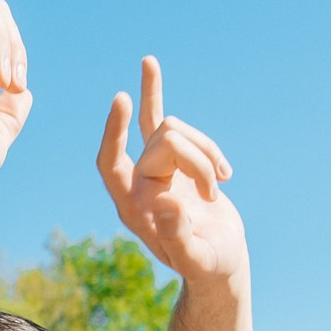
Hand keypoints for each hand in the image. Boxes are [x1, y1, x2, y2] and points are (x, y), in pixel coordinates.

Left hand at [97, 57, 247, 286]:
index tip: (122, 100)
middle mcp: (138, 182)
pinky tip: (147, 64)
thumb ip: (180, 237)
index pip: (110, 162)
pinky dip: (153, 91)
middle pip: (163, 140)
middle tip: (214, 194)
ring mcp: (155, 166)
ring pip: (176, 130)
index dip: (114, 134)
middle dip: (198, 160)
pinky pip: (157, 116)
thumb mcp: (197, 258)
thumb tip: (167, 203)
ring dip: (207, 153)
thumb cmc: (208, 266)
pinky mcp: (173, 157)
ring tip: (219, 185)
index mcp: (133, 207)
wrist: (219, 259)